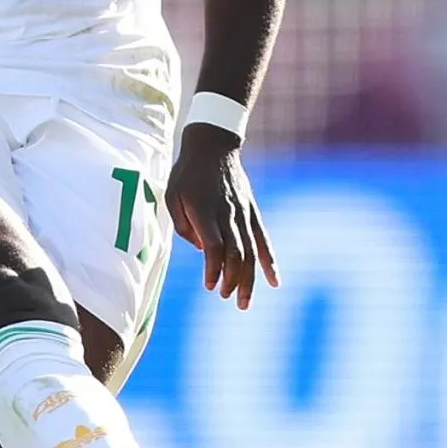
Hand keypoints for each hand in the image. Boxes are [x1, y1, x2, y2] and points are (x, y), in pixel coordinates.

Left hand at [164, 125, 278, 310]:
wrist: (213, 145)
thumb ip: (182, 225)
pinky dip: (269, 261)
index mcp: (204, 211)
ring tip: (244, 302)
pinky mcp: (251, 211)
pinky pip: (263, 239)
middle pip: (236, 254)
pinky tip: (274, 281)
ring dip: (249, 279)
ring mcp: (242, 213)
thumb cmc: (186, 173)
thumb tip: (201, 248)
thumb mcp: (172, 195)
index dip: (214, 269)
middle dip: (233, 280)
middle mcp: (227, 214)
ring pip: (251, 251)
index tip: (210, 286)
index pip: (214, 247)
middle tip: (227, 297)